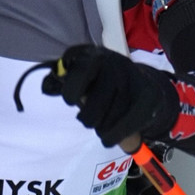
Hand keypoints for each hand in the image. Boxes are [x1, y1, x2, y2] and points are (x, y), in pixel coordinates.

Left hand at [42, 44, 175, 148]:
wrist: (142, 81)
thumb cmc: (101, 80)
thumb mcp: (81, 75)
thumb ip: (61, 80)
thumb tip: (46, 87)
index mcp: (93, 55)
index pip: (78, 74)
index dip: (72, 91)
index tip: (71, 100)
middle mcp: (113, 62)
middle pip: (93, 104)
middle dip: (87, 117)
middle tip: (88, 119)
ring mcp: (132, 78)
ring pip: (109, 117)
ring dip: (101, 128)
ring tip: (101, 125)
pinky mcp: (148, 96)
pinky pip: (127, 123)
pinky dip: (114, 136)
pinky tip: (108, 139)